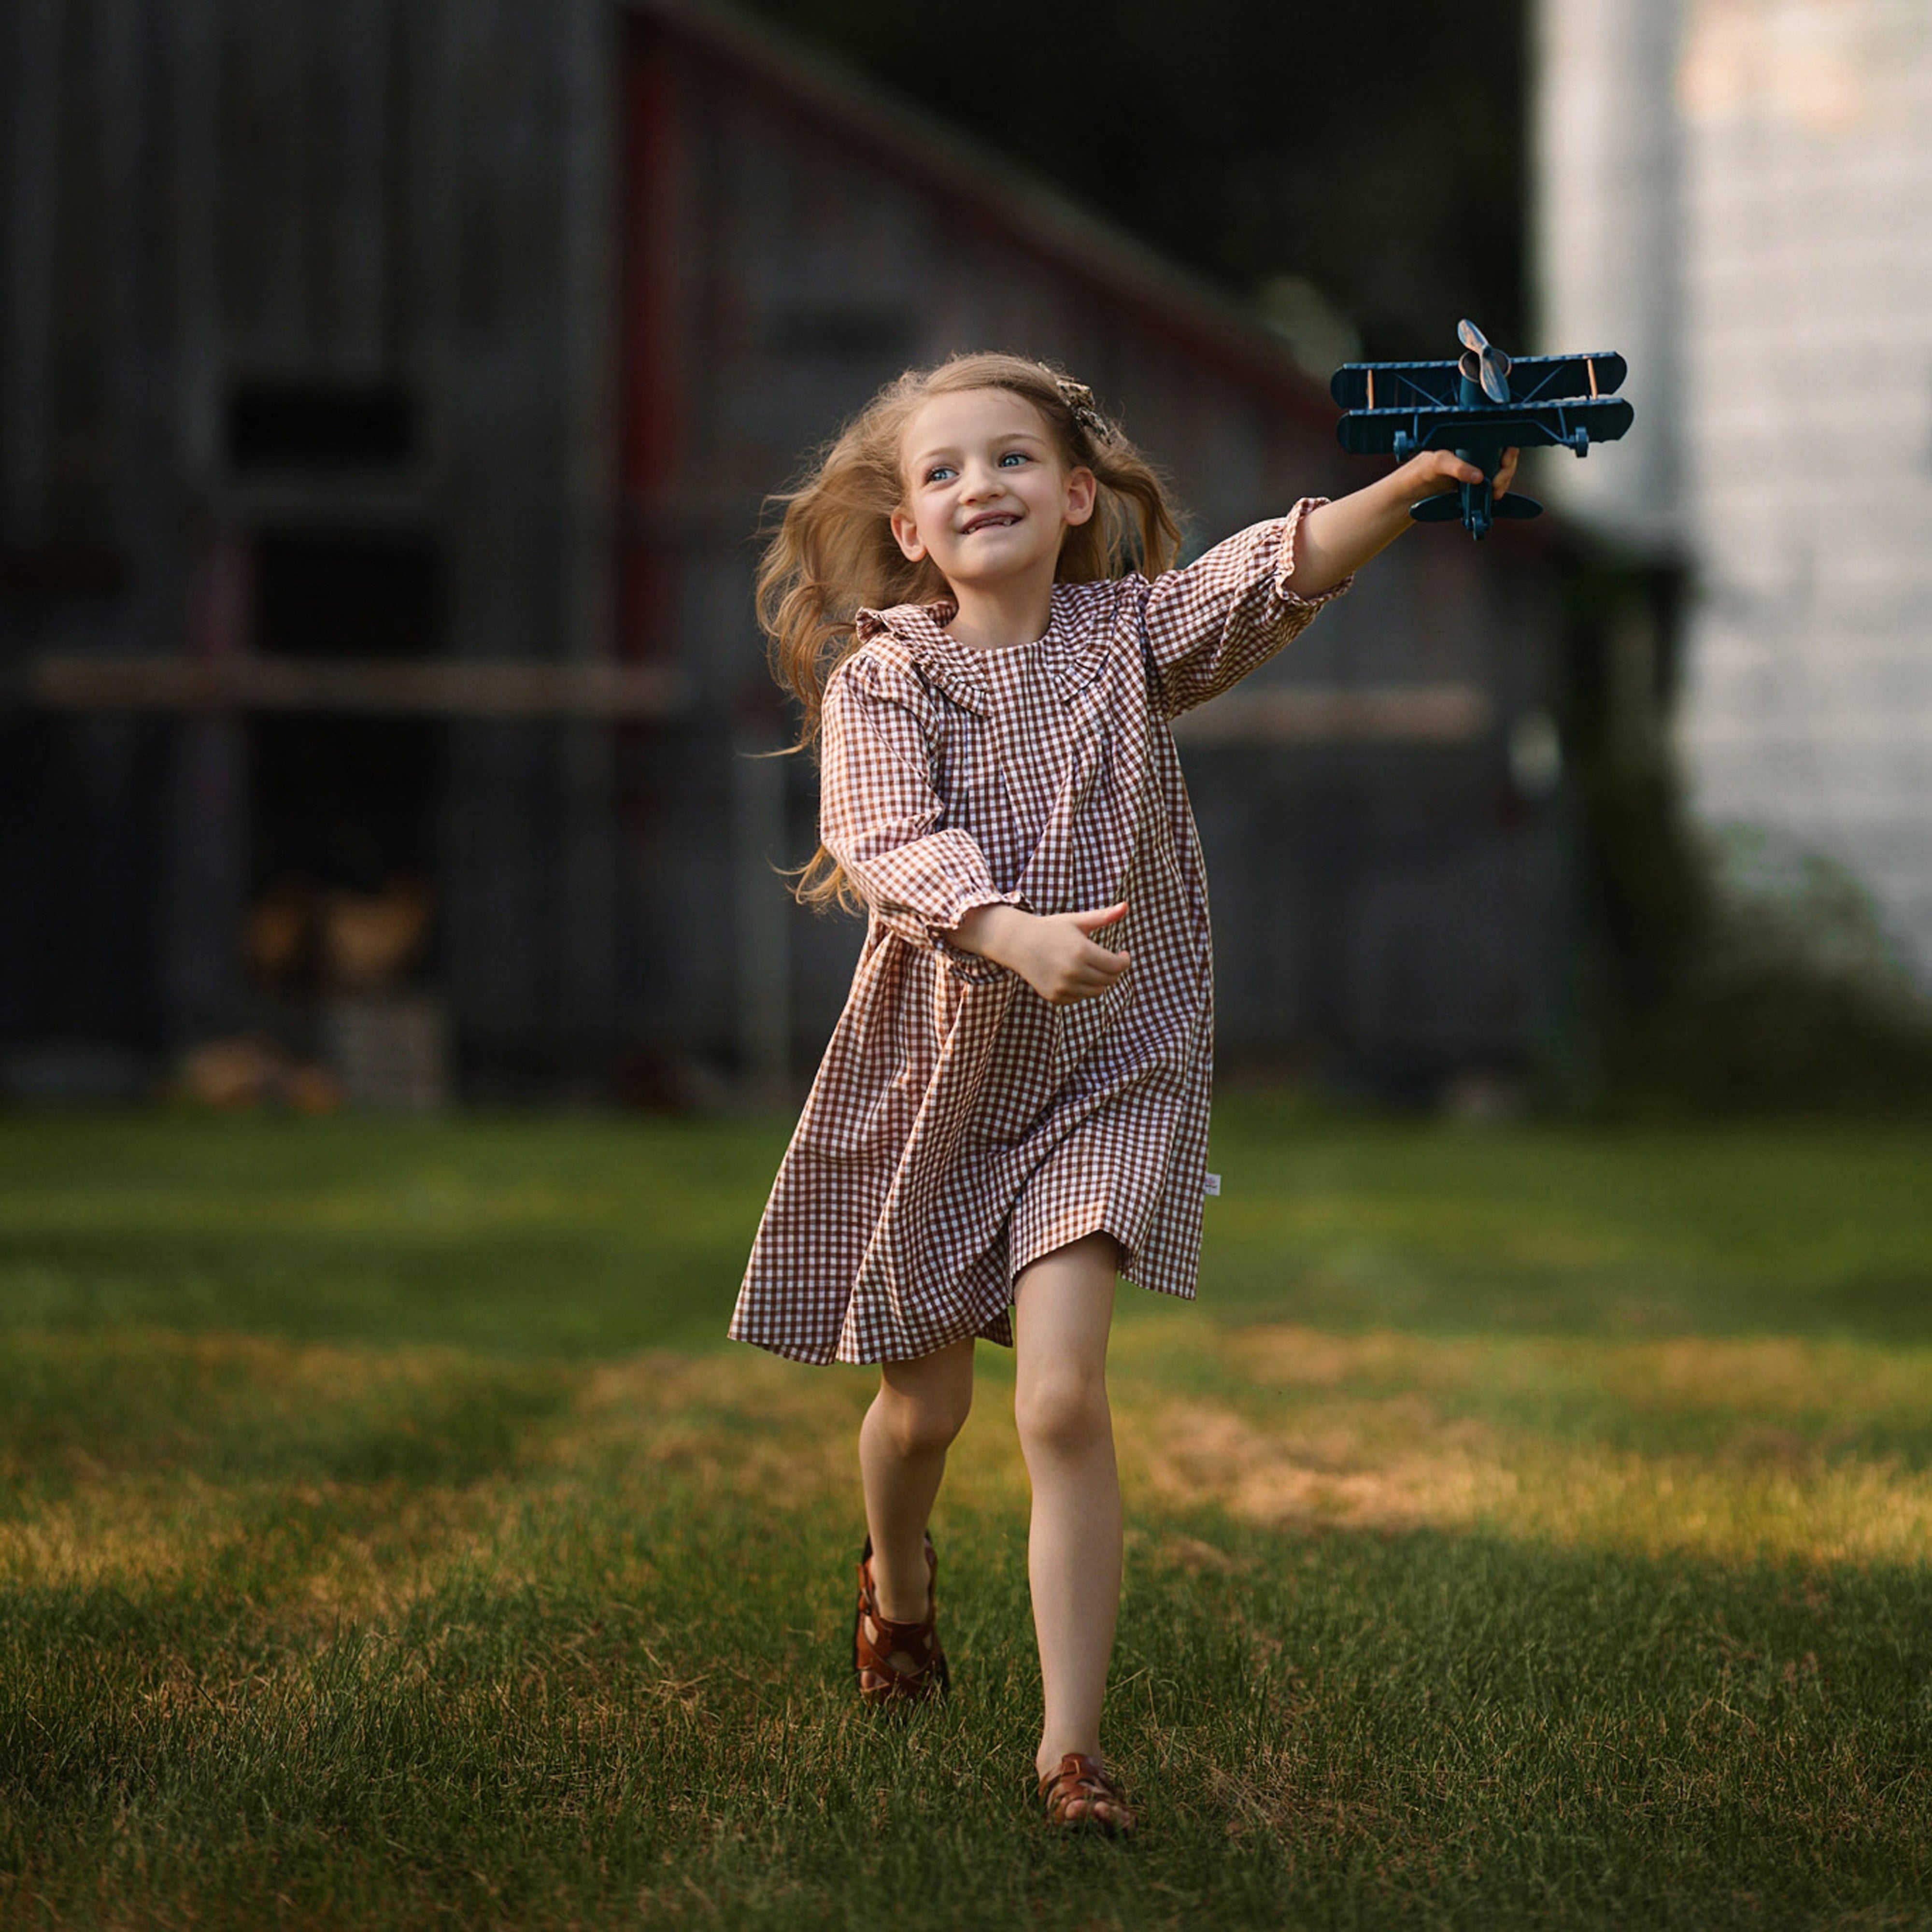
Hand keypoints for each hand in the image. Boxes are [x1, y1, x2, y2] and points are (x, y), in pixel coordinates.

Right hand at [948, 902, 1129, 1004]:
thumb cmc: (1051, 929)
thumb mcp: (1077, 921)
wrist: (1018, 943)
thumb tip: (1126, 906)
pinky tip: (1076, 975)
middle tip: (1109, 960)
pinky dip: (1082, 988)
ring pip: (1096, 991)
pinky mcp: (1054, 996)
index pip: (1116, 966)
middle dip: (1113, 970)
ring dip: (1099, 980)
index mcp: (1082, 952)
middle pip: (1109, 980)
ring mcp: (1063, 987)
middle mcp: (1073, 972)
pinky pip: (1079, 997)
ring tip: (1093, 966)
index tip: (1123, 954)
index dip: (1124, 961)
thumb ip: (1103, 916)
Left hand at [1404, 446, 1519, 498]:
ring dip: (1503, 483)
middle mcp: (1474, 453)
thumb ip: (1456, 467)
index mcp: (1467, 440)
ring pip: (1501, 473)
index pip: (1497, 438)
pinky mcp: (1473, 486)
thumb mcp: (1436, 463)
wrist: (1408, 496)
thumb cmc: (1417, 471)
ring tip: (1494, 493)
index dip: (1507, 450)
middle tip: (1497, 486)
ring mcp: (1475, 469)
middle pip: (1504, 457)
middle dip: (1507, 471)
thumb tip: (1478, 476)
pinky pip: (1492, 486)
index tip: (1505, 463)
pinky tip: (1491, 497)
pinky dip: (1495, 492)